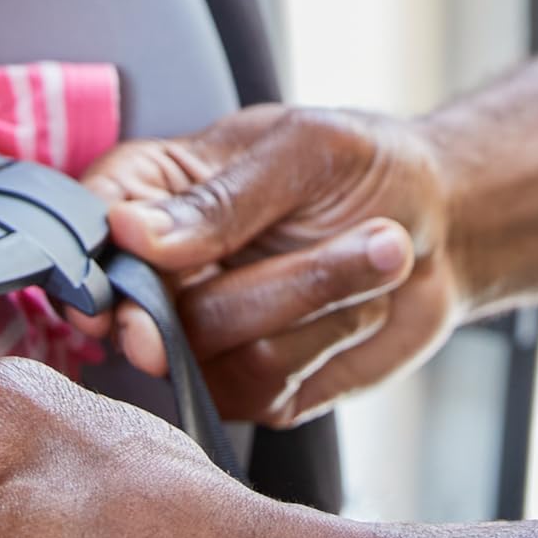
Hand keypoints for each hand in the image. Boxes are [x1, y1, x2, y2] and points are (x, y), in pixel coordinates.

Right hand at [84, 105, 459, 423]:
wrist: (447, 227)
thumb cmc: (367, 168)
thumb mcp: (303, 149)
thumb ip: (219, 198)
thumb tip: (130, 232)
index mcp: (157, 190)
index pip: (89, 226)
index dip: (94, 264)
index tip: (120, 290)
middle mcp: (168, 271)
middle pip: (140, 310)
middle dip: (222, 293)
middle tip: (265, 262)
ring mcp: (208, 338)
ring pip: (210, 351)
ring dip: (310, 298)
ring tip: (377, 245)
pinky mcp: (255, 387)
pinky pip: (264, 383)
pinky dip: (328, 337)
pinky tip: (364, 298)